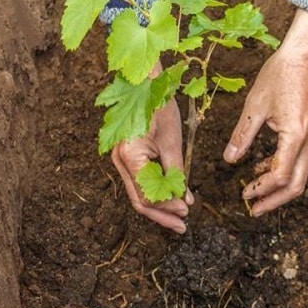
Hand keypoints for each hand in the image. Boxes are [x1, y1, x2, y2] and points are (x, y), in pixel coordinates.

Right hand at [111, 66, 193, 233]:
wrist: (145, 82)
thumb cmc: (159, 106)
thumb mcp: (173, 141)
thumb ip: (177, 173)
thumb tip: (184, 199)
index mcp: (129, 156)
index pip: (148, 196)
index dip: (168, 208)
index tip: (187, 211)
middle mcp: (119, 160)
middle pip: (139, 200)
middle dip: (162, 215)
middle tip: (182, 226)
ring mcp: (120, 159)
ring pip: (137, 193)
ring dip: (158, 207)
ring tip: (178, 217)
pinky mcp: (126, 156)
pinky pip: (138, 181)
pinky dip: (154, 192)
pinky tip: (169, 198)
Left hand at [223, 9, 307, 216]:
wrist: (305, 55)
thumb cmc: (280, 75)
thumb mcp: (255, 105)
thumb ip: (242, 135)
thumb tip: (228, 160)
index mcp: (295, 136)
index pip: (280, 175)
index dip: (261, 189)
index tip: (244, 194)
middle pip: (296, 185)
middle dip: (274, 201)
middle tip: (253, 210)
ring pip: (300, 175)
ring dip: (278, 188)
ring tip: (255, 193)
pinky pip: (299, 160)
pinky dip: (282, 170)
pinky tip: (262, 167)